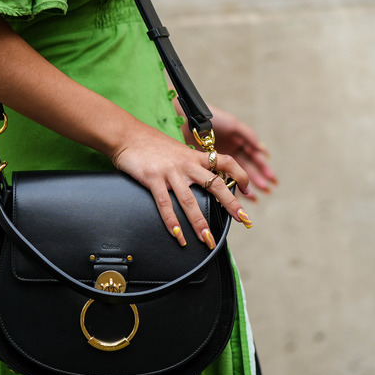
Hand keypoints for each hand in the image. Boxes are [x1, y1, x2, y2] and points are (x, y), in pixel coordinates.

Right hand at [111, 124, 253, 248]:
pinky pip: (165, 204)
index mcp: (194, 156)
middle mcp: (186, 164)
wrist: (127, 135)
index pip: (225, 162)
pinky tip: (178, 235)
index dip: (239, 174)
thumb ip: (189, 165)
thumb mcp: (176, 150)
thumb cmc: (150, 144)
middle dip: (231, 203)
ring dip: (199, 222)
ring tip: (207, 239)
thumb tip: (199, 180)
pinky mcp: (153, 179)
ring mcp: (170, 172)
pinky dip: (172, 222)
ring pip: (190, 200)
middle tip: (243, 219)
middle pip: (215, 184)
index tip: (247, 188)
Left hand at [181, 104, 276, 202]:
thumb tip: (261, 149)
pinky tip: (236, 196)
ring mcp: (219, 159)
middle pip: (247, 167)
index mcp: (238, 141)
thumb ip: (248, 135)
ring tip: (255, 198)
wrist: (190, 119)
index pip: (254, 157)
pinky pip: (221, 179)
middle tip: (267, 190)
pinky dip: (228, 188)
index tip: (271, 179)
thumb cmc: (212, 118)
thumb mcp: (233, 124)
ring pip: (235, 175)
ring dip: (246, 185)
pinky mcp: (207, 166)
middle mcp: (230, 151)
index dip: (263, 167)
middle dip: (258, 179)